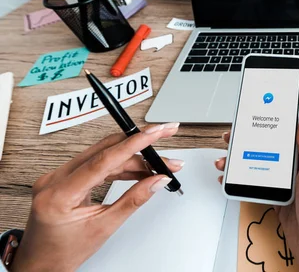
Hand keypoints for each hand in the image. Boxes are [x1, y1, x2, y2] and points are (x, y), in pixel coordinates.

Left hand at [11, 123, 183, 271]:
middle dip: (139, 146)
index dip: (135, 143)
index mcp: (60, 193)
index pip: (104, 159)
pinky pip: (96, 164)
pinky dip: (119, 166)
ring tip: (158, 166)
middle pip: (106, 152)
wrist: (40, 264)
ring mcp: (57, 177)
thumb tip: (156, 181)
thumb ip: (133, 200)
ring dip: (132, 158)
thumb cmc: (62, 252)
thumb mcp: (103, 227)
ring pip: (103, 156)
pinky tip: (138, 170)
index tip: (156, 132)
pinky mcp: (64, 178)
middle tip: (164, 139)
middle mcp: (54, 179)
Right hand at [215, 113, 298, 271]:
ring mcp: (289, 191)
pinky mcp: (281, 207)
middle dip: (249, 144)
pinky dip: (246, 185)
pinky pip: (260, 190)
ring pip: (261, 171)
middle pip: (269, 152)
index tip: (253, 118)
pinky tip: (236, 181)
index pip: (287, 137)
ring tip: (226, 162)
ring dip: (242, 165)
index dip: (270, 126)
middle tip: (231, 139)